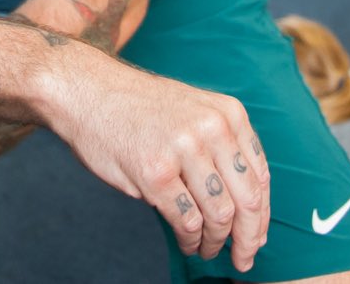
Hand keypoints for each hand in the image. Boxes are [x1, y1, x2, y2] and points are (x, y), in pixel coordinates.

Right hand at [50, 56, 270, 271]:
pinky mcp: (154, 173)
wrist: (88, 90)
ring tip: (207, 249)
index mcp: (228, 114)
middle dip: (248, 238)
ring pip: (219, 214)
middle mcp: (212, 129)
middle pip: (247, 200)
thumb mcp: (194, 110)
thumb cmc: (138, 106)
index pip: (259, 176)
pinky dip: (190, 239)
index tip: (256, 236)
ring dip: (215, 241)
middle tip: (243, 259)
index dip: (261, 215)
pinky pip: (186, 220)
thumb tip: (246, 205)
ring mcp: (183, 150)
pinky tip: (187, 242)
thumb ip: (221, 146)